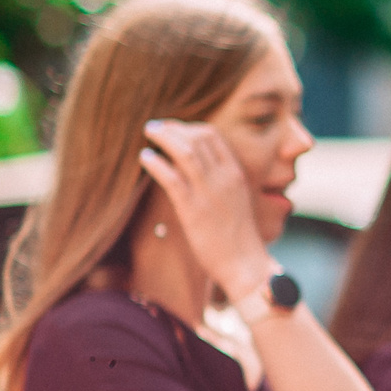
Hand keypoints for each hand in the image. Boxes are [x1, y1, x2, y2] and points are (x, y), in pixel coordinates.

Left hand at [137, 119, 270, 304]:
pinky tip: (145, 157)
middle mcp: (224, 178)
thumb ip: (220, 182)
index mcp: (235, 174)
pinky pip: (172, 177)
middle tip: (155, 127)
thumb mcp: (236, 201)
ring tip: (148, 133)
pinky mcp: (193, 209)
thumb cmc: (238, 237)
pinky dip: (156, 163)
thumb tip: (196, 170)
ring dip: (163, 138)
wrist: (245, 263)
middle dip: (173, 128)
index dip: (189, 127)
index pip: (212, 136)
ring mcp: (209, 192)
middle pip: (197, 138)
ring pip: (185, 152)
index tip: (173, 128)